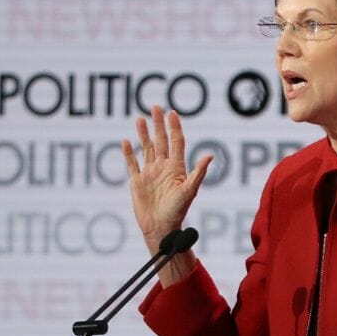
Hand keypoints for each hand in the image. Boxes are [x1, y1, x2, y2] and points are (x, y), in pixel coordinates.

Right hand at [122, 107, 211, 283]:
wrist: (161, 228)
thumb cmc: (177, 212)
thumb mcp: (189, 191)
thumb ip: (198, 172)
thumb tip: (211, 155)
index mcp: (176, 167)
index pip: (176, 142)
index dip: (174, 127)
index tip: (172, 112)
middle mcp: (163, 167)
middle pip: (161, 140)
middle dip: (158, 124)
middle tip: (155, 107)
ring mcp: (149, 173)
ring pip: (146, 148)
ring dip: (143, 134)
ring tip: (139, 118)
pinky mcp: (137, 182)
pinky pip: (132, 164)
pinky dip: (128, 153)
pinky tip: (125, 142)